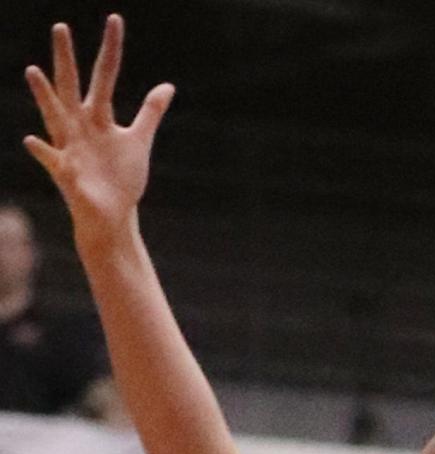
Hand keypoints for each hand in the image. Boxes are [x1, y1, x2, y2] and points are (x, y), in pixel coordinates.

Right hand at [24, 15, 173, 249]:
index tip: (115, 19)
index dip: (111, 49)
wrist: (113, 215)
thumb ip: (150, 112)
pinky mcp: (67, 173)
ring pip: (54, 115)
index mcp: (99, 116)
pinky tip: (31, 140)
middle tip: (60, 27)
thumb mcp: (138, 141)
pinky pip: (51, 160)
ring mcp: (71, 147)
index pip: (105, 75)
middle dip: (67, 58)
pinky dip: (42, 151)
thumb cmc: (122, 178)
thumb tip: (167, 86)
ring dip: (44, 95)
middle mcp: (81, 126)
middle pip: (72, 85)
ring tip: (33, 71)